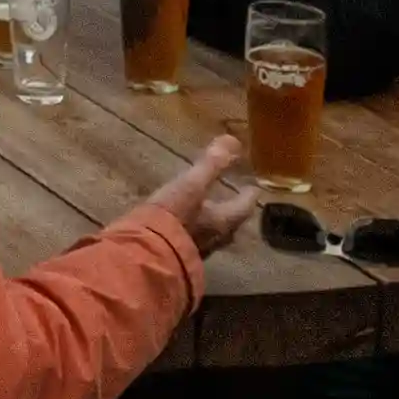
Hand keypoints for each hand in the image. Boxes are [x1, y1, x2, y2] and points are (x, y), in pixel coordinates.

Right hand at [144, 135, 262, 252]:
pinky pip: (195, 242)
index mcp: (223, 221)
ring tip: (210, 213)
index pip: (244, 207)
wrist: (144, 252)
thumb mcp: (190, 185)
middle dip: (235, 213)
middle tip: (235, 202)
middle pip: (232, 225)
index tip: (254, 188)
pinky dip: (197, 232)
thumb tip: (233, 140)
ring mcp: (198, 251)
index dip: (249, 196)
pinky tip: (186, 227)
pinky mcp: (179, 257)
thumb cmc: (173, 216)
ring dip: (216, 224)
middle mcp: (215, 239)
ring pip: (215, 236)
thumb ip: (211, 164)